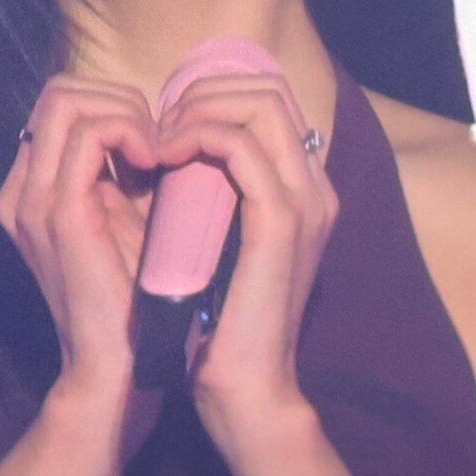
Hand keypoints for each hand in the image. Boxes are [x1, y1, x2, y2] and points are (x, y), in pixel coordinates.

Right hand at [0, 75, 161, 406]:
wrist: (120, 369)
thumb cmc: (139, 299)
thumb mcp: (133, 221)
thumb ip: (130, 174)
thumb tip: (165, 122)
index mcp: (34, 190)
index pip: (63, 104)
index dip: (115, 106)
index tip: (158, 144)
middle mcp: (22, 189)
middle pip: (59, 90)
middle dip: (120, 99)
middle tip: (160, 142)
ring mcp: (33, 199)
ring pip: (68, 98)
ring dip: (127, 111)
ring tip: (159, 152)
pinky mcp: (59, 212)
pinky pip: (89, 133)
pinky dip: (130, 132)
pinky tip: (158, 163)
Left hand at [151, 72, 339, 452]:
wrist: (244, 388)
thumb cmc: (217, 322)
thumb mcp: (217, 241)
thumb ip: (212, 194)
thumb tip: (171, 149)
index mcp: (306, 190)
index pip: (272, 98)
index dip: (214, 93)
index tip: (167, 122)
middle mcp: (315, 187)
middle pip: (271, 87)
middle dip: (205, 91)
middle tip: (160, 125)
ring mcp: (305, 201)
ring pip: (261, 103)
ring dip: (199, 109)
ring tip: (159, 141)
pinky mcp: (281, 222)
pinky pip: (241, 147)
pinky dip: (198, 137)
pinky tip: (164, 158)